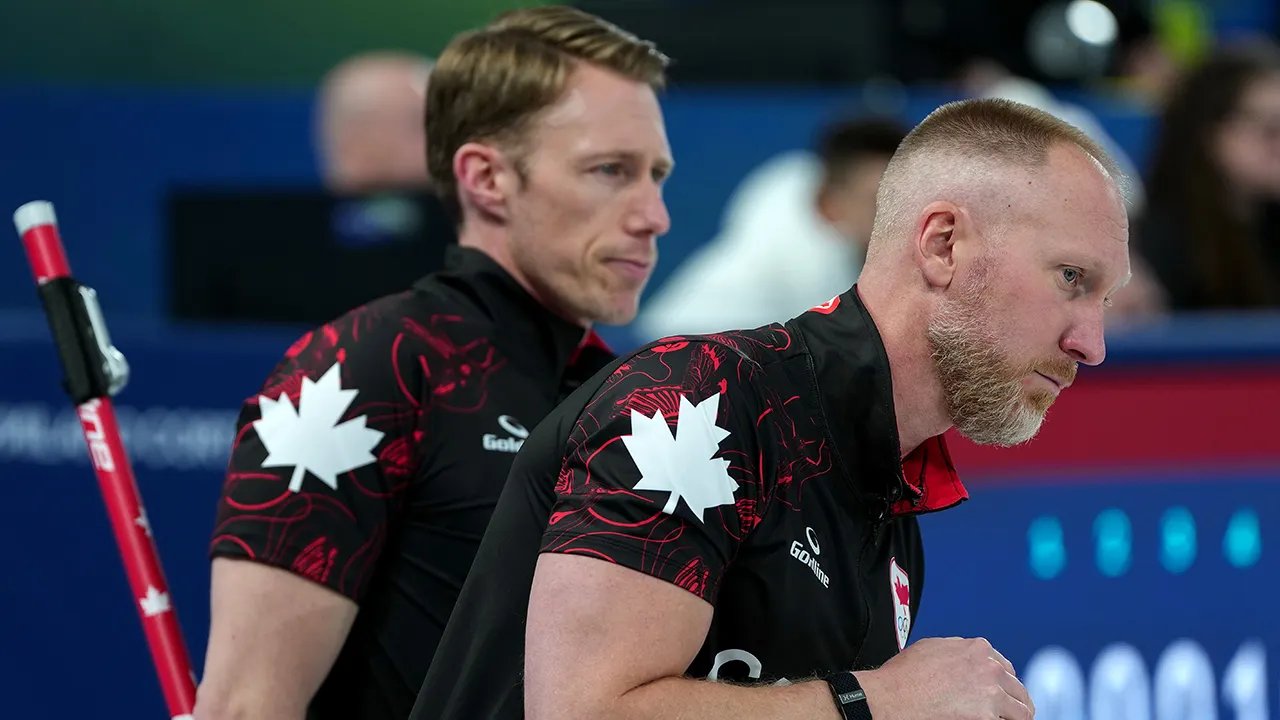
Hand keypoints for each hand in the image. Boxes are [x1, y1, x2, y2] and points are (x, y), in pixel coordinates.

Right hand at [854, 637, 1033, 718]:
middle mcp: (990, 668)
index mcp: (977, 648)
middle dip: (1014, 700)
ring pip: (1022, 710)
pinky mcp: (987, 716)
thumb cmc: (903, 676)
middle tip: (1011, 713)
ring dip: (1016, 716)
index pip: (1005, 667)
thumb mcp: (931, 647)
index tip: (1001, 693)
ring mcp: (991, 693)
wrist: (892, 697)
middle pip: (1017, 688)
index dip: (1003, 682)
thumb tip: (964, 655)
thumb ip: (956, 650)